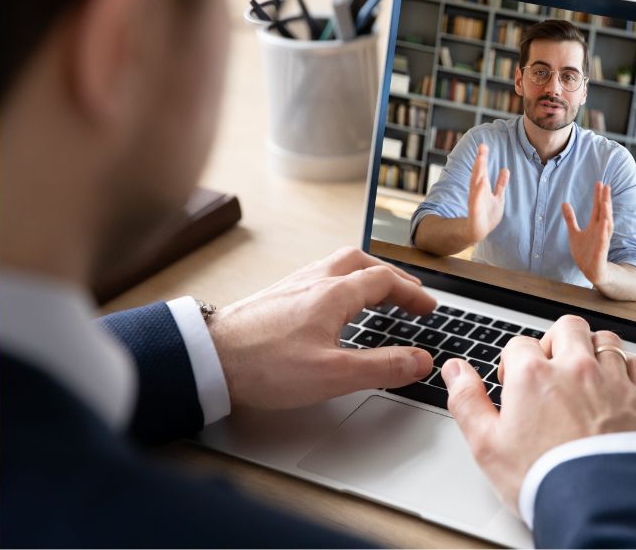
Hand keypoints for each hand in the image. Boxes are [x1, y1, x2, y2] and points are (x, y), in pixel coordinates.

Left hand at [207, 247, 436, 408]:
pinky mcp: (275, 297)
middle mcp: (313, 280)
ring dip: (364, 274)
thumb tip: (420, 360)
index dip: (412, 293)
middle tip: (408, 293)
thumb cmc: (264, 365)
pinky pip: (318, 276)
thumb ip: (382, 366)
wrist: (207, 358)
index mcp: (333, 293)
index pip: (385, 280)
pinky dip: (340, 282)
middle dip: (391, 275)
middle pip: (362, 262)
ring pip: (337, 265)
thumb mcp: (333, 374)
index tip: (428, 308)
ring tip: (376, 292)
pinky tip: (332, 302)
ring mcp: (291, 286)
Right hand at [442, 316, 635, 509]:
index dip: (512, 364)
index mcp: (533, 375)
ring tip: (585, 375)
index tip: (515, 386)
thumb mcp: (487, 445)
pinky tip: (618, 387)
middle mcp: (575, 368)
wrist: (601, 506)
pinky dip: (628, 369)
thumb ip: (467, 401)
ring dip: (593, 350)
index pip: (519, 345)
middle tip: (551, 369)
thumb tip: (454, 370)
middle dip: (556, 342)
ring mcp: (613, 380)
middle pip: (566, 328)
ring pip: (605, 340)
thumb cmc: (543, 479)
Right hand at [466, 143, 509, 243]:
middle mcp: (477, 191)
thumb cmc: (487, 214)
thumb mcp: (498, 197)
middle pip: (478, 173)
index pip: (482, 169)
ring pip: (476, 184)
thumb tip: (505, 169)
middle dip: (480, 160)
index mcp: (482, 187)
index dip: (483, 158)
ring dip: (478, 172)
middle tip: (482, 147)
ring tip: (481, 160)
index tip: (483, 145)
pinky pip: (476, 201)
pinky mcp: (475, 211)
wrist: (478, 231)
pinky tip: (481, 183)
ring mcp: (475, 201)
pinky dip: (478, 192)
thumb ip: (501, 184)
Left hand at [562, 182, 613, 285]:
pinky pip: (603, 241)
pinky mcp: (601, 251)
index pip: (598, 208)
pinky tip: (605, 222)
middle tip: (606, 186)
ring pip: (606, 225)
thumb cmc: (585, 252)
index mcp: (595, 226)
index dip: (598, 196)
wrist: (591, 271)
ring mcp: (602, 241)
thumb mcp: (574, 233)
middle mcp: (600, 231)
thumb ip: (570, 219)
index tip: (599, 183)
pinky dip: (604, 232)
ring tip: (606, 201)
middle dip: (605, 200)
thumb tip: (564, 203)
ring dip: (606, 213)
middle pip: (604, 213)